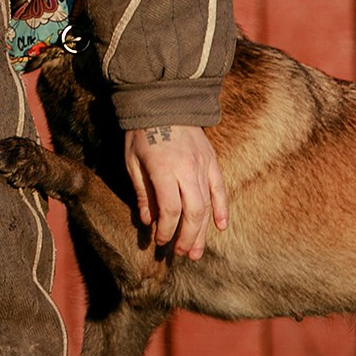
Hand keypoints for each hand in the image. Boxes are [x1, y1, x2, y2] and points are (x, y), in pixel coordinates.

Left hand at [123, 124, 226, 259]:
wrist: (163, 101)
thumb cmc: (141, 133)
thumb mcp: (132, 162)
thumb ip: (143, 193)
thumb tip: (148, 221)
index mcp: (165, 170)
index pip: (171, 210)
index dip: (167, 230)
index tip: (160, 241)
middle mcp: (188, 170)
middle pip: (193, 212)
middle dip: (188, 237)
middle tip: (182, 253)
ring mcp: (203, 165)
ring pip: (208, 205)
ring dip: (203, 230)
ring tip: (197, 251)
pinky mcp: (212, 161)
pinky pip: (220, 188)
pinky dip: (222, 208)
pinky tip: (221, 226)